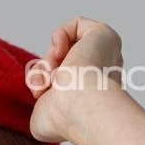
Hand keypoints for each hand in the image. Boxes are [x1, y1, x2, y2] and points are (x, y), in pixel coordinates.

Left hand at [26, 18, 124, 144]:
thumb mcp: (41, 119)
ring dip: (50, 59)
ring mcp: (105, 55)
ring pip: (68, 47)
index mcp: (91, 97)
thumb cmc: (63, 120)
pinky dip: (59, 37)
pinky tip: (60, 54)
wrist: (78, 106)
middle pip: (64, 62)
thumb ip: (41, 105)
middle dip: (46, 70)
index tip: (39, 94)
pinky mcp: (104, 35)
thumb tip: (43, 92)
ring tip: (52, 75)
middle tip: (45, 84)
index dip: (45, 83)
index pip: (64, 81)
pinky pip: (76, 25)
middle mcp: (102, 76)